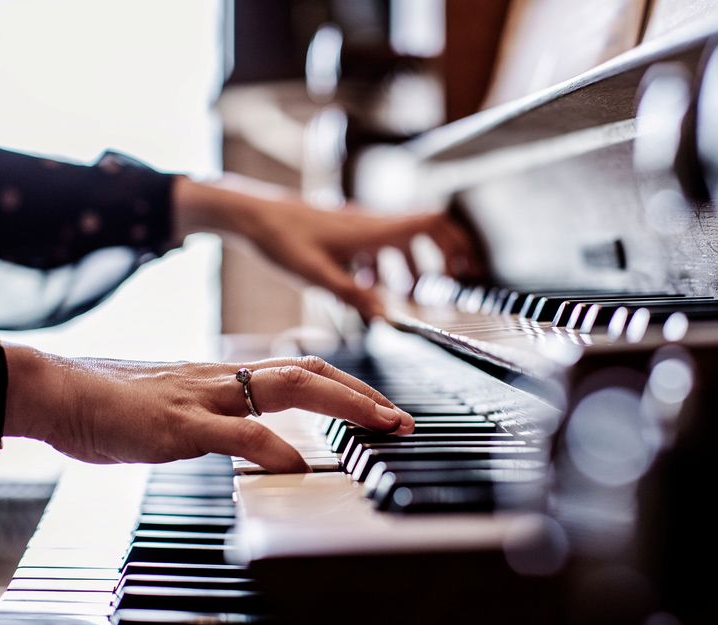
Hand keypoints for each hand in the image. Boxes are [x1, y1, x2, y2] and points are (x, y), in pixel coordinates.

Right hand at [3, 346, 413, 472]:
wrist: (58, 391)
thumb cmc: (114, 404)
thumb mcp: (179, 409)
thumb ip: (219, 420)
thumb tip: (254, 440)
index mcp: (226, 378)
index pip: (301, 372)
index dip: (348, 388)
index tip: (383, 410)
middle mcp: (223, 379)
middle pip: (309, 372)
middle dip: (364, 394)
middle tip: (403, 420)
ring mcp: (203, 398)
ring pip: (285, 388)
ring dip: (342, 405)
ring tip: (380, 424)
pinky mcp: (177, 425)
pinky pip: (234, 432)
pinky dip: (272, 447)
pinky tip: (299, 465)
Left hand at [172, 175, 482, 318]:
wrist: (248, 215)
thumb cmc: (279, 239)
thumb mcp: (317, 275)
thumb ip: (354, 296)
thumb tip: (387, 317)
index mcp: (372, 230)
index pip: (429, 224)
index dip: (456, 242)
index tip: (469, 267)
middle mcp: (370, 223)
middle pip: (423, 230)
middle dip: (441, 256)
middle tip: (450, 283)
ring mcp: (356, 225)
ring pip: (398, 240)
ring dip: (409, 265)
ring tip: (406, 295)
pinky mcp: (342, 231)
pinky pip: (376, 245)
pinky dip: (383, 265)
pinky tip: (366, 286)